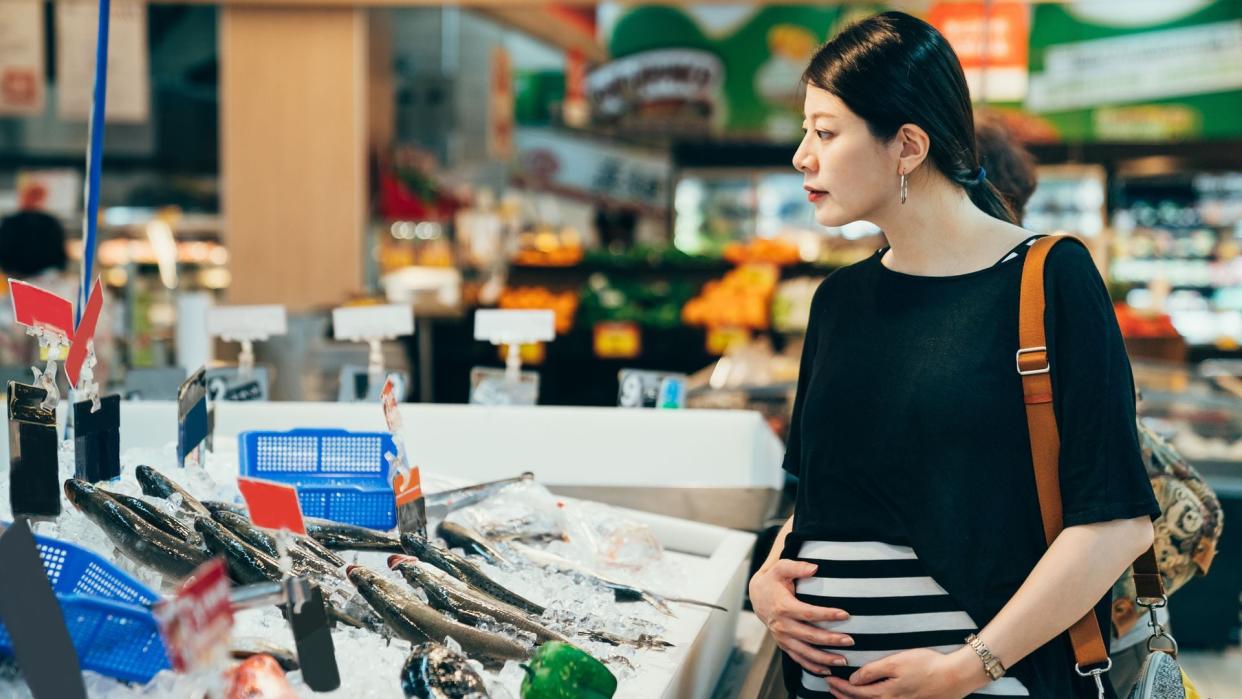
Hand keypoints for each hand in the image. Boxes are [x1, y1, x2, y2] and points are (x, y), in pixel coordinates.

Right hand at [749, 559, 853, 674]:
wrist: (756, 596)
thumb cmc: (772, 580)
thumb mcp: (781, 568)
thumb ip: (797, 567)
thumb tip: (815, 567)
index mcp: (783, 607)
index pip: (808, 613)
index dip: (827, 615)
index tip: (846, 615)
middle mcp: (782, 625)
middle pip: (810, 636)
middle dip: (831, 639)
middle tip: (850, 640)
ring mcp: (782, 637)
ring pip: (805, 652)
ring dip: (824, 658)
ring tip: (843, 660)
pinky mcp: (783, 644)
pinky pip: (798, 658)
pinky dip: (812, 666)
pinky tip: (827, 670)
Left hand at [823, 648, 988, 698]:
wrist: (954, 677)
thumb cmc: (926, 665)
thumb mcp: (896, 662)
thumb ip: (873, 671)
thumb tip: (853, 679)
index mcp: (885, 693)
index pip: (855, 692)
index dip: (840, 687)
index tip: (829, 680)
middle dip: (844, 695)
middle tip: (831, 687)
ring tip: (843, 694)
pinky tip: (870, 697)